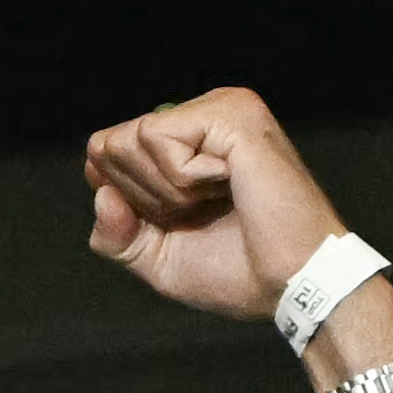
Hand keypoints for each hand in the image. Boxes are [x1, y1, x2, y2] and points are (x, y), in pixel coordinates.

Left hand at [79, 87, 344, 326]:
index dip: (125, 202)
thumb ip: (116, 233)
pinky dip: (177, 181)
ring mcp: (219, 108)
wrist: (292, 284)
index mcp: (190, 142)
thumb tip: (100, 194)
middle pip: (112, 145)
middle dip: (142, 199)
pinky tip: (224, 186)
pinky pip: (155, 138)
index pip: (109, 152)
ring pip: (130, 140)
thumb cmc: (239, 272)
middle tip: (203, 213)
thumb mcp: (157, 259)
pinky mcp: (229, 112)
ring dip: (163, 192)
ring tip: (218, 200)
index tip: (180, 222)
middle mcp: (204, 115)